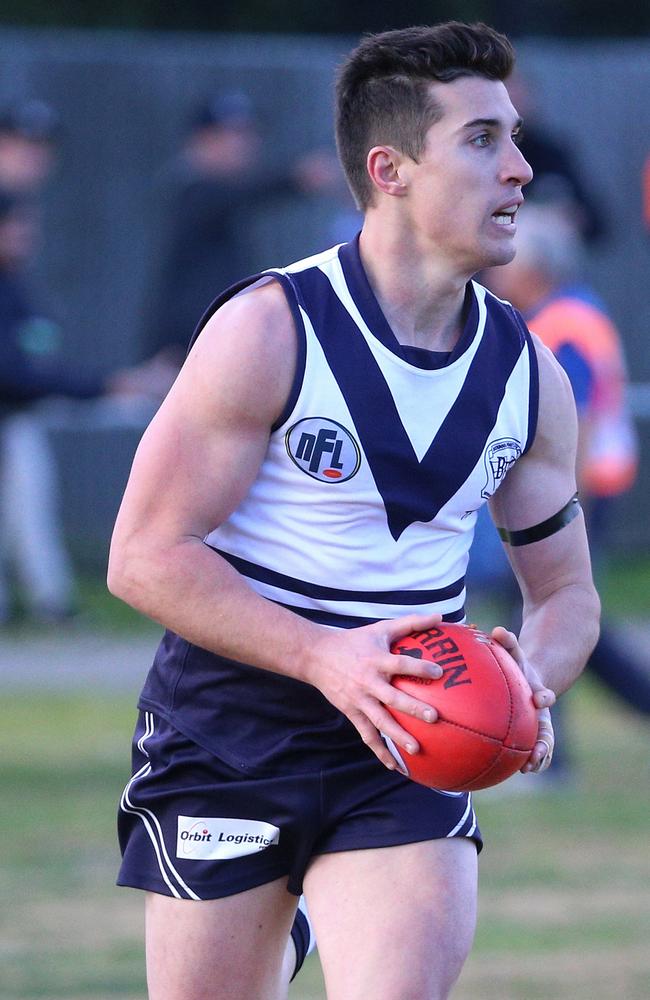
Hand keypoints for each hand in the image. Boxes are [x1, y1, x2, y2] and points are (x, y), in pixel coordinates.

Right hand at [306, 614, 444, 772]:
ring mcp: (359, 700)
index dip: (419, 668)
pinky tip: (396, 766)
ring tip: (417, 750)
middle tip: (434, 718)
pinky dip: (380, 752)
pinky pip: (367, 736)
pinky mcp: (352, 713)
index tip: (439, 673)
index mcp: (377, 660)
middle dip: (412, 708)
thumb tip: (440, 616)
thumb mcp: (381, 629)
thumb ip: (411, 623)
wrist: (317, 657)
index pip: (401, 664)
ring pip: (379, 721)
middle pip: (392, 698)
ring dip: (397, 736)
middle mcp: (368, 682)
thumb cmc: (355, 641)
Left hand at [490, 626, 555, 773]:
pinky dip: (527, 760)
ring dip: (537, 757)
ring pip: (541, 744)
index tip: (540, 700)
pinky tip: (516, 770)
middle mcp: (541, 712)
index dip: (543, 696)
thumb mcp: (515, 653)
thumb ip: (508, 643)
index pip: (544, 694)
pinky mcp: (530, 734)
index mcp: (538, 692)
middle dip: (544, 742)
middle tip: (537, 753)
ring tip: (528, 768)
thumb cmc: (517, 666)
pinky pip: (530, 750)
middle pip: (547, 729)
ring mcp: (538, 725)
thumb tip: (496, 630)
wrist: (532, 680)